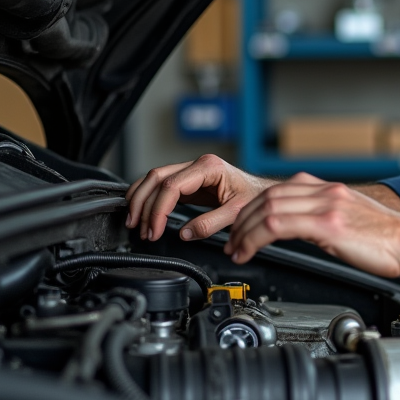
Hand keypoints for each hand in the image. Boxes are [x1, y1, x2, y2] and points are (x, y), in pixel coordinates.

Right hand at [125, 154, 275, 242]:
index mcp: (209, 168)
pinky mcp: (189, 181)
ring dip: (141, 200)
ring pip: (154, 179)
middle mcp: (197, 166)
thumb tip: (185, 233)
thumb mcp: (236, 213)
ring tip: (135, 222)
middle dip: (143, 204)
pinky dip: (149, 198)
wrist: (264, 193)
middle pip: (157, 178)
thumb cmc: (255, 197)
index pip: (171, 186)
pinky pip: (162, 186)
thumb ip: (210, 224)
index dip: (158, 209)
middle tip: (139, 228)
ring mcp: (192, 171)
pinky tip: (143, 212)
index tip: (154, 229)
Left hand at [226, 173, 399, 329]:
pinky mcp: (328, 223)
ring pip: (266, 206)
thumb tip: (300, 237)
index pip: (278, 191)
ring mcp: (326, 205)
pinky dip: (254, 238)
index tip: (241, 230)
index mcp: (330, 191)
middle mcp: (325, 192)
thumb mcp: (350, 226)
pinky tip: (248, 252)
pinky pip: (276, 224)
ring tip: (235, 250)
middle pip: (266, 195)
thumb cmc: (390, 243)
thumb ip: (323, 224)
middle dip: (240, 219)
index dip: (252, 210)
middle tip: (229, 242)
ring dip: (242, 230)